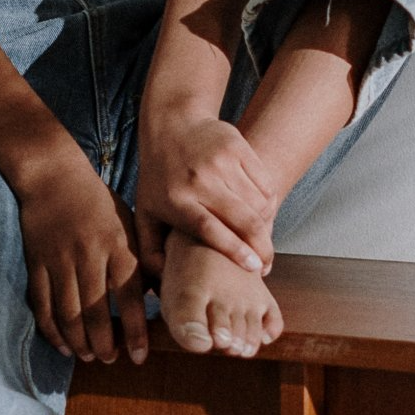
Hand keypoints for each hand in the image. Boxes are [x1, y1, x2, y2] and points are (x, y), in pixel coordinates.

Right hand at [16, 146, 150, 365]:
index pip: (129, 298)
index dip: (134, 331)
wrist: (54, 177)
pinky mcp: (36, 263)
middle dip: (104, 344)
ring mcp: (60, 261)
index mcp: (118, 246)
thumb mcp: (130, 224)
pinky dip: (51, 330)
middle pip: (96, 312)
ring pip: (68, 314)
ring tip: (88, 355)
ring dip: (79, 342)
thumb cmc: (99, 202)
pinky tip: (62, 343)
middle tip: (110, 360)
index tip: (139, 356)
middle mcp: (89, 256)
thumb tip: (163, 295)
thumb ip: (143, 259)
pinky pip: (42, 305)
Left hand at [135, 105, 277, 275]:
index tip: (254, 268)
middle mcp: (199, 180)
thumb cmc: (159, 178)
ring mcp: (220, 161)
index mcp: (176, 200)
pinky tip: (262, 214)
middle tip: (266, 265)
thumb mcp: (145, 212)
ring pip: (258, 203)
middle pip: (242, 219)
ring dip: (265, 226)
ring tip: (261, 240)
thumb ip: (151, 251)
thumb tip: (160, 289)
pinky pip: (265, 183)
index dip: (235, 251)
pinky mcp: (238, 147)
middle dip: (262, 247)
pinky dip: (269, 202)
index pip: (211, 229)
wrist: (171, 125)